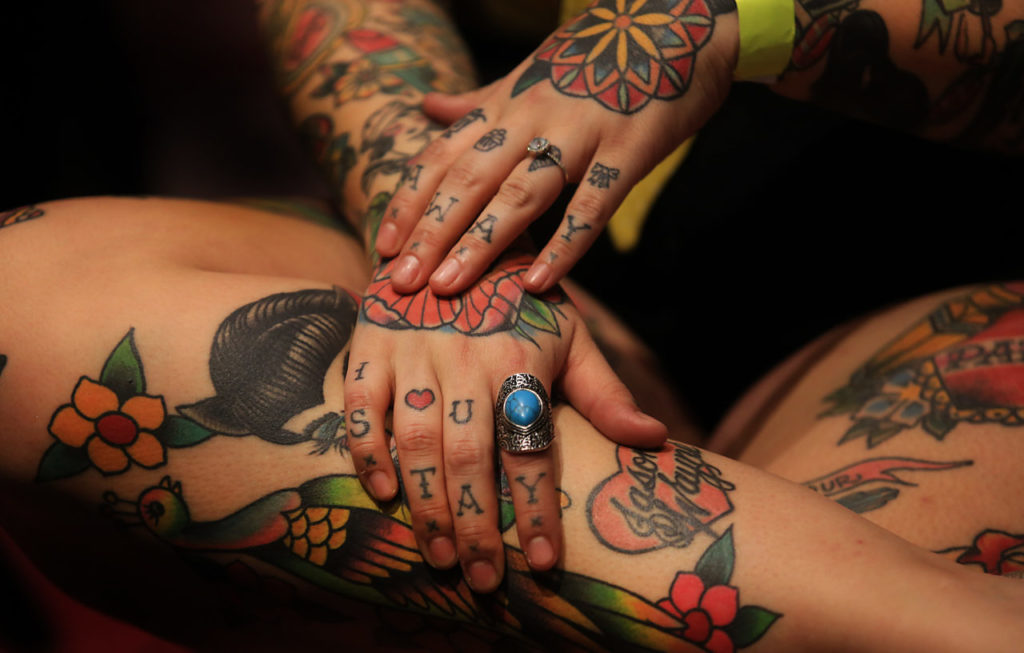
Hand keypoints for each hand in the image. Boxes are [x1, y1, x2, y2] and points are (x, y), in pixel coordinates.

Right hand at [343, 251, 665, 591]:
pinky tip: (384, 494)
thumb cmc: (521, 298)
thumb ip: (605, 392)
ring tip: (442, 558)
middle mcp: (467, 355)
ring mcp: (414, 348)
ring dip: (427, 505)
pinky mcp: (372, 342)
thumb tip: (656, 441)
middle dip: (478, 526)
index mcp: (521, 356)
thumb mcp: (570, 334)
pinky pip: (362, 405)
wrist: (458, 231)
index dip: (537, 509)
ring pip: (417, 439)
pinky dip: (369, 452)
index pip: (531, 446)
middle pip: (471, 455)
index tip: (545, 564)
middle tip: (484, 580)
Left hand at [374, 0, 737, 295]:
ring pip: (520, 194)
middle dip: (430, 233)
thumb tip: (426, 108)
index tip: (383, 246)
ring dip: (480, 243)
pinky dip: (564, 245)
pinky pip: (592, 205)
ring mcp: (581, 132)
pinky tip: (537, 283)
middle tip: (399, 282)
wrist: (677, 21)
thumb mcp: (531, 72)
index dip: (410, 202)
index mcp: (507, 104)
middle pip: (469, 180)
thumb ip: (479, 102)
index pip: (443, 156)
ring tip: (447, 287)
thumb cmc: (598, 56)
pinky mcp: (629, 150)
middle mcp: (533, 117)